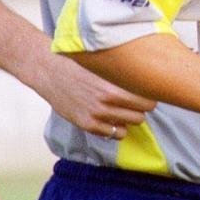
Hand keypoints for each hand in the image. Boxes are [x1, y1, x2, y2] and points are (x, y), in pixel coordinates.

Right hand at [38, 53, 156, 138]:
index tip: (146, 93)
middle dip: (140, 108)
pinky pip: (114, 135)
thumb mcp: (105, 65)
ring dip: (129, 117)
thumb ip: (124, 75)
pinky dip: (117, 128)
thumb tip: (148, 80)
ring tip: (122, 108)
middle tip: (134, 101)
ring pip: (131, 124)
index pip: (148, 100)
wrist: (50, 70)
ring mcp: (96, 114)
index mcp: (115, 84)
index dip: (149, 97)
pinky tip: (111, 117)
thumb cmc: (80, 64)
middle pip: (142, 114)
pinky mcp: (86, 124)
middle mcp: (107, 101)